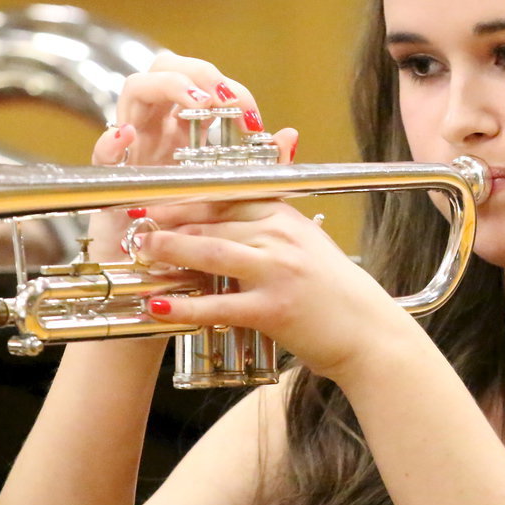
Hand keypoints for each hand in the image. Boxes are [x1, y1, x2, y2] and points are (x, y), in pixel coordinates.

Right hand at [85, 50, 296, 261]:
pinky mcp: (108, 181)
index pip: (204, 84)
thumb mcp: (231, 194)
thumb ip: (261, 166)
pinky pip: (101, 152)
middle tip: (221, 100)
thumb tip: (289, 135)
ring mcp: (133, 149)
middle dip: (196, 73)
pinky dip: (112, 140)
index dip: (230, 90)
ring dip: (167, 87)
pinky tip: (127, 136)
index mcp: (186, 128)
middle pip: (166, 69)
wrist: (151, 271)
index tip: (251, 118)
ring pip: (135, 91)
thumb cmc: (190, 230)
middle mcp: (158, 129)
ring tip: (196, 105)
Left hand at [135, 201, 413, 382]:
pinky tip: (158, 305)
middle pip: (213, 222)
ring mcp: (278, 272)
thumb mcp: (310, 242)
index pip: (227, 196)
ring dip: (170, 251)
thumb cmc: (336, 292)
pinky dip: (185, 305)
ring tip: (141, 251)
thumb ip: (277, 214)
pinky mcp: (273, 309)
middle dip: (169, 222)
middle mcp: (281, 238)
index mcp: (286, 216)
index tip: (154, 198)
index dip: (186, 196)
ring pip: (211, 253)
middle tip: (136, 224)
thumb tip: (261, 171)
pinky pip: (219, 305)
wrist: (369, 333)